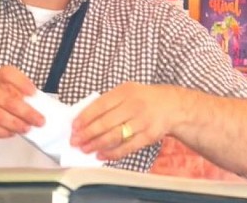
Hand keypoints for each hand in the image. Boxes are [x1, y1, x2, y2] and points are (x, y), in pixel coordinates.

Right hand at [0, 66, 44, 138]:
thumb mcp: (1, 85)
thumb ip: (17, 91)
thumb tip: (36, 104)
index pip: (8, 75)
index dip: (22, 83)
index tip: (34, 93)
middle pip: (7, 100)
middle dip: (26, 112)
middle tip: (39, 120)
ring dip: (15, 124)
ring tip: (27, 128)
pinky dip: (2, 132)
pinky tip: (12, 133)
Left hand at [70, 82, 188, 160]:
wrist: (172, 105)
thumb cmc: (144, 99)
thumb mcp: (127, 91)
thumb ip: (108, 102)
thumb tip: (85, 118)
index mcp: (125, 92)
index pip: (100, 105)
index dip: (85, 117)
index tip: (74, 126)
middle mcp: (134, 106)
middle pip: (105, 122)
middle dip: (87, 133)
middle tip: (75, 140)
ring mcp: (142, 121)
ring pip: (115, 136)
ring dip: (97, 144)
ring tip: (85, 148)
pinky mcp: (148, 136)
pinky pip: (127, 147)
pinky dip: (112, 153)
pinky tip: (101, 155)